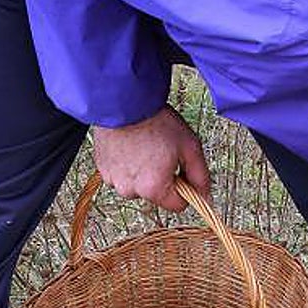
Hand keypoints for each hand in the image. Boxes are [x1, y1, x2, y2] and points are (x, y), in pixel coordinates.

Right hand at [93, 105, 210, 211]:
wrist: (124, 101)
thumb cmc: (158, 122)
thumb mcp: (190, 147)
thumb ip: (200, 176)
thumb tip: (205, 196)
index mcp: (153, 188)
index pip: (177, 205)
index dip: (185, 189)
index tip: (181, 170)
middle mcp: (131, 190)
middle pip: (156, 195)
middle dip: (162, 179)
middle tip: (162, 152)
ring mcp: (113, 181)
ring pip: (137, 185)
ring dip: (142, 173)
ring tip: (144, 147)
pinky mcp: (102, 170)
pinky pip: (121, 175)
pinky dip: (127, 165)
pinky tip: (131, 146)